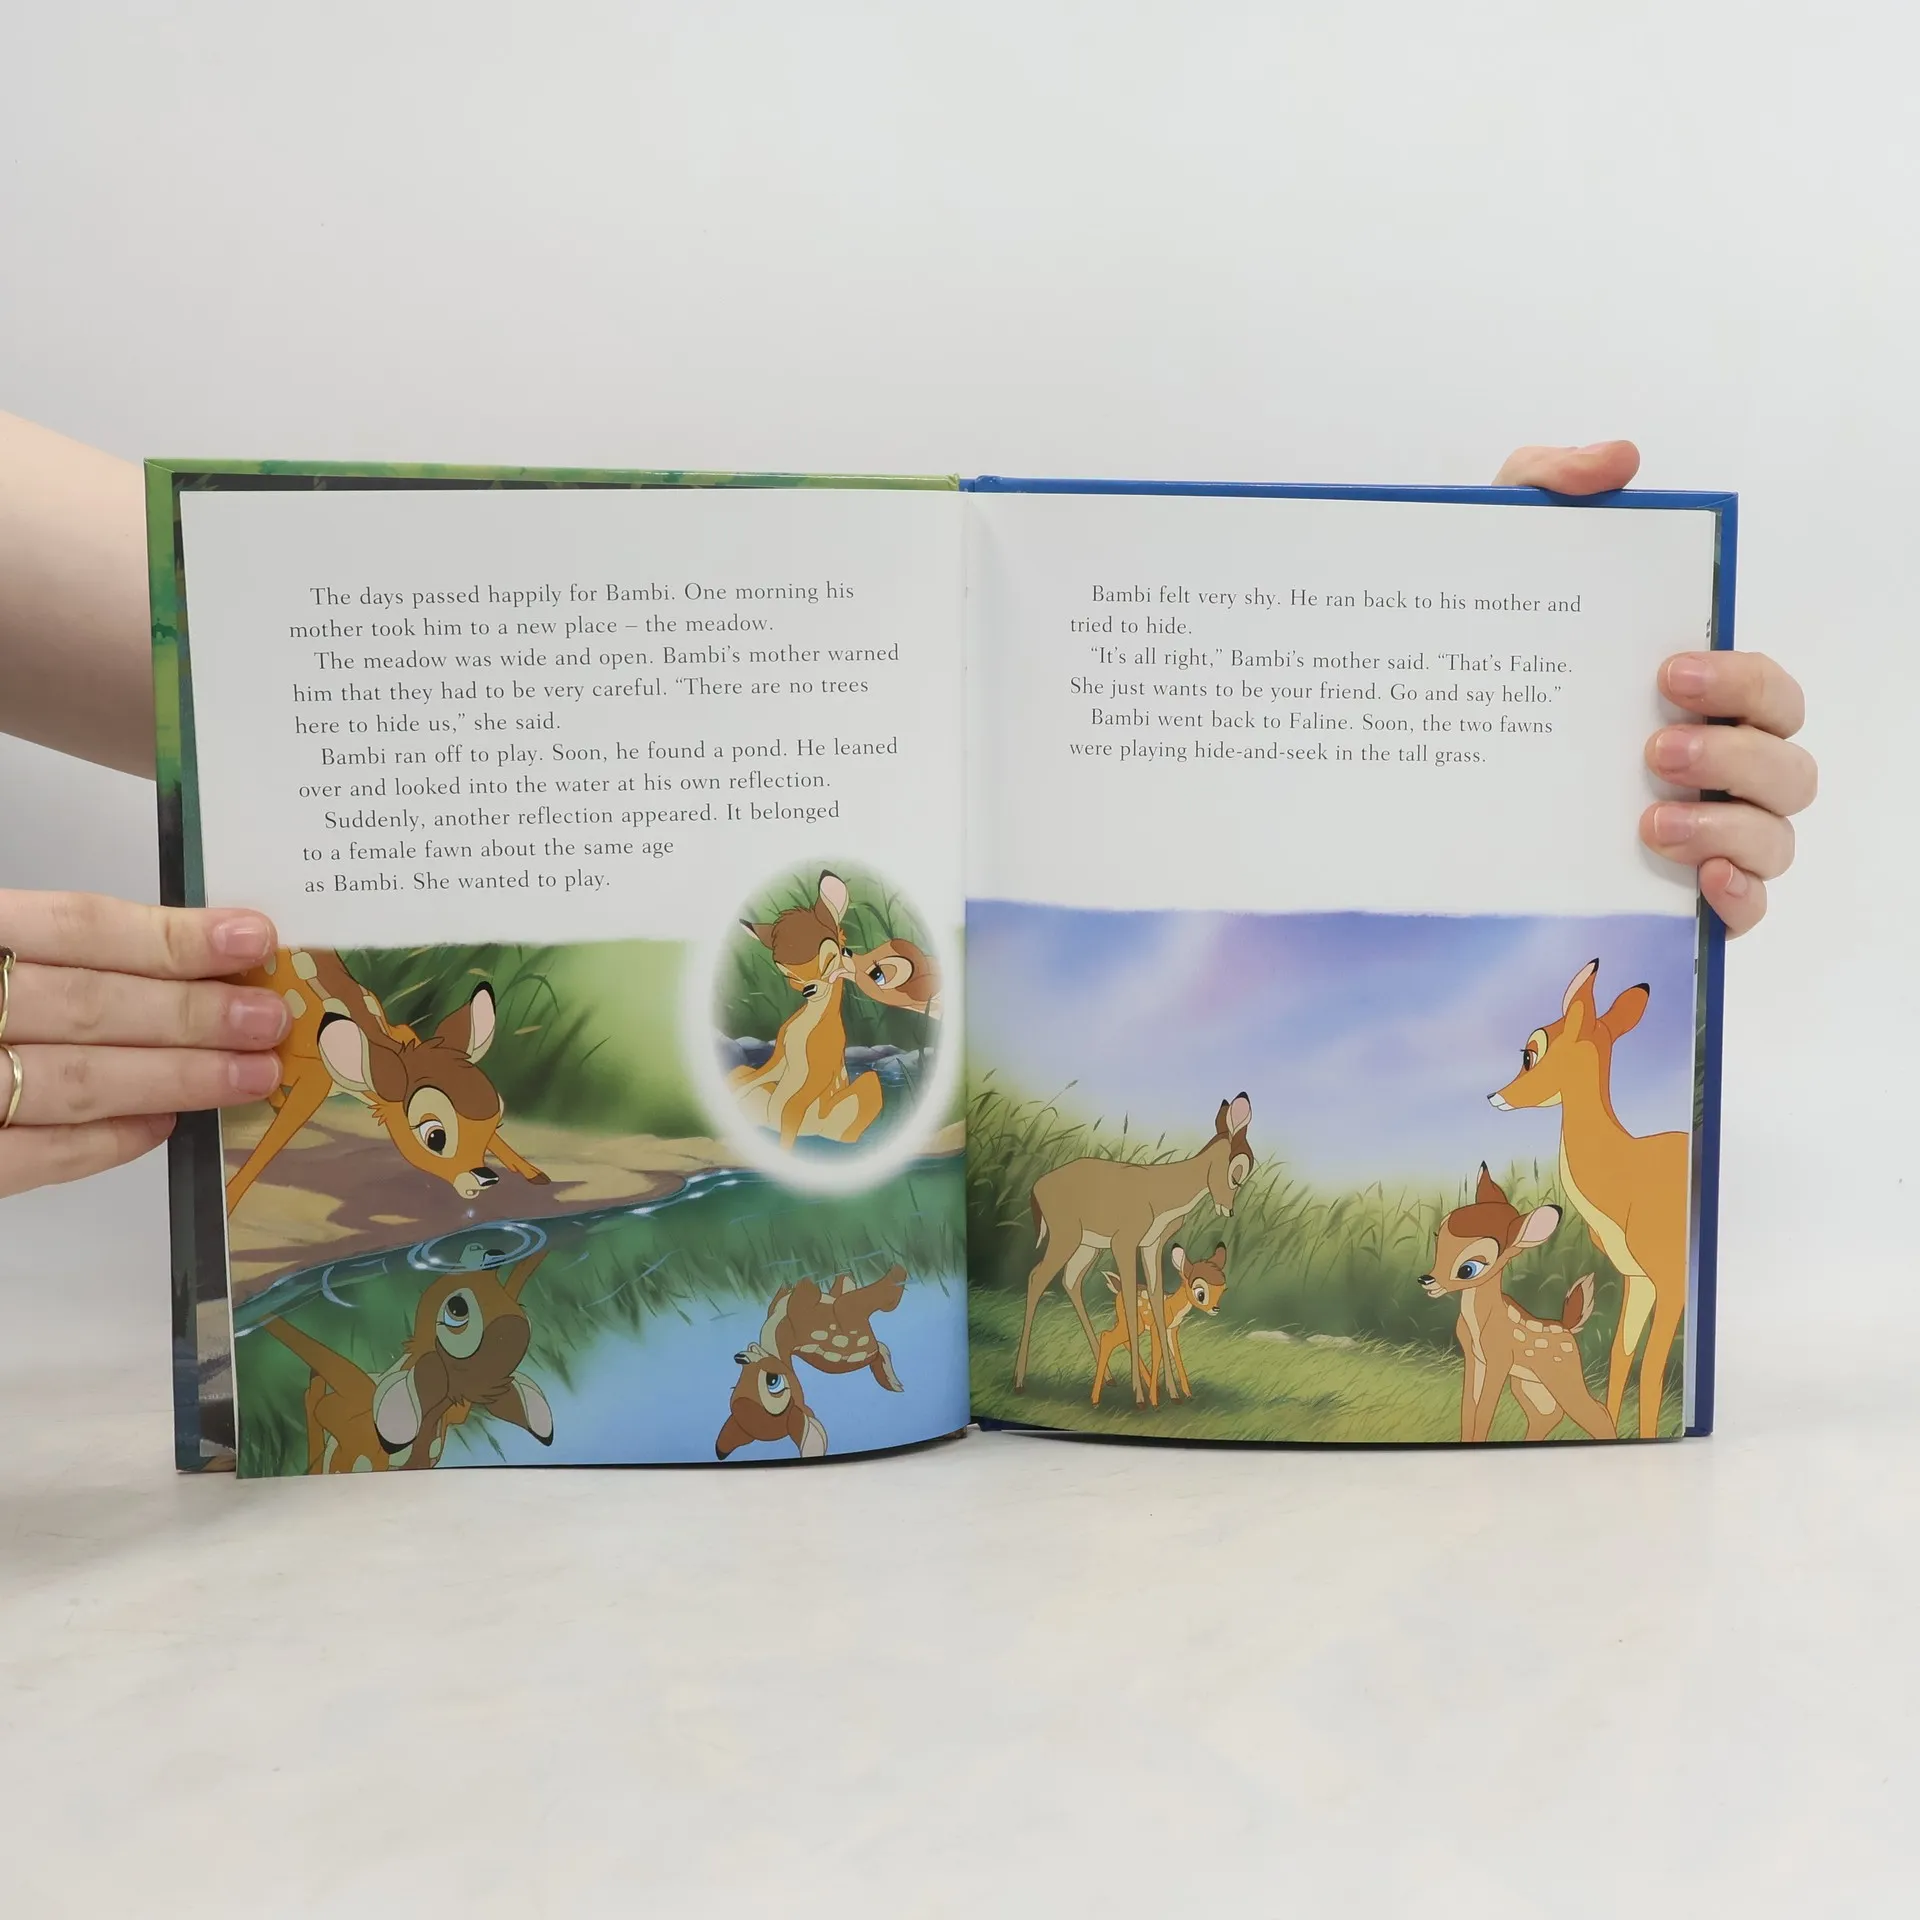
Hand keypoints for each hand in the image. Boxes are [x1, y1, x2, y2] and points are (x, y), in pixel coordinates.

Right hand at [0, 895, 288, 1197]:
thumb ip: (46, 948)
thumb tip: (179, 961)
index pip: (77, 927)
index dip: (172, 935)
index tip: (252, 937)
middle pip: (89, 1007)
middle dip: (193, 1015)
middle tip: (269, 1018)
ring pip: (72, 1082)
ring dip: (174, 1077)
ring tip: (250, 1072)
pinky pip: (31, 1157)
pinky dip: (103, 1143)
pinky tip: (164, 1127)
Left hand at [1495, 441, 1814, 934]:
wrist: (1406, 753)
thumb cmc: (1479, 654)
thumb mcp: (1496, 556)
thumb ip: (1548, 488)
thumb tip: (1620, 460)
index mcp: (1695, 697)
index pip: (1767, 687)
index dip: (1740, 678)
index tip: (1665, 671)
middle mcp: (1715, 768)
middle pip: (1787, 764)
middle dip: (1734, 754)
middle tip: (1651, 749)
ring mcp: (1703, 836)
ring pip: (1777, 837)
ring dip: (1731, 828)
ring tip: (1651, 824)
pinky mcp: (1675, 902)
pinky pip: (1746, 912)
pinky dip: (1740, 898)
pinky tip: (1697, 882)